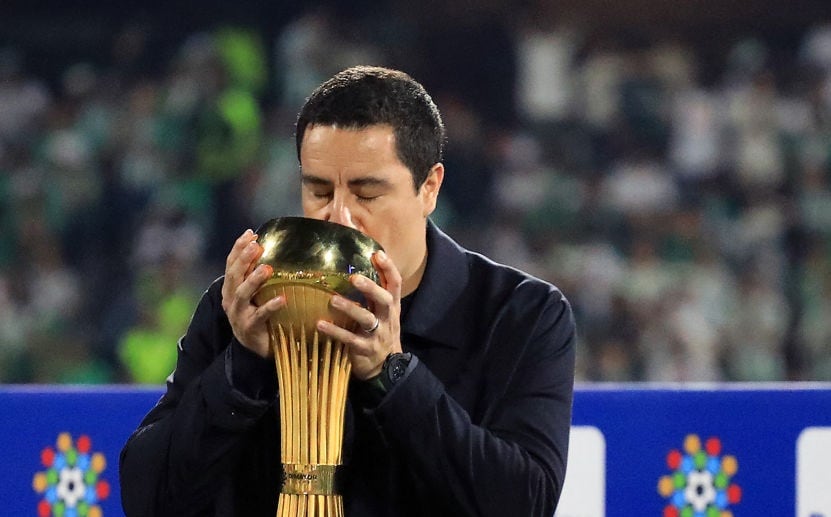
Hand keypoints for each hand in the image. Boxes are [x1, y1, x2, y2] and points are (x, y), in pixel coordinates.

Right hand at [221, 229, 285, 357]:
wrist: (255, 347)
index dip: (238, 248)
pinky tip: (282, 299)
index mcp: (230, 288)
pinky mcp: (249, 328)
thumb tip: (269, 248)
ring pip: (243, 294)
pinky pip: (259, 315)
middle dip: (244, 259)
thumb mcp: (255, 293)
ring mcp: (238, 314)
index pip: (231, 264)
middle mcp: (230, 299)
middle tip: (257, 246)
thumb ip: (257, 275)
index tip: (251, 233)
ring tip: (267, 268)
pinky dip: (270, 306)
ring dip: (254, 279)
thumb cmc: (259, 314)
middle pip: (234, 275)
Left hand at [316, 250, 402, 379]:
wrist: (386, 366)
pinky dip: (335, 332)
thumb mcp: (383, 312)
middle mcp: (387, 317)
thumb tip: (358, 267)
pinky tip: (320, 324)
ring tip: (332, 300)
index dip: (388, 268)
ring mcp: (377, 334)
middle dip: (371, 288)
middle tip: (354, 279)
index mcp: (392, 305)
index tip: (377, 253)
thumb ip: (374, 293)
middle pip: (384, 299)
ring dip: (350, 308)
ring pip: (366, 319)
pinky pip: (350, 339)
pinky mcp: (365, 349)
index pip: (395, 283)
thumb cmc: (381, 331)